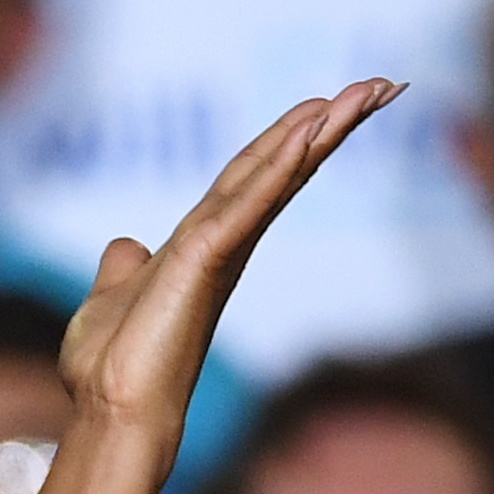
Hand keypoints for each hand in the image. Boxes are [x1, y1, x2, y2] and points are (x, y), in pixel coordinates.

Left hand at [57, 79, 395, 457]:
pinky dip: (278, 165)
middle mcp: (223, 243)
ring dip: (323, 130)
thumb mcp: (111, 295)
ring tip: (372, 89)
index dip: (289, 139)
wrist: (110, 410)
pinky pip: (248, 202)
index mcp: (204, 244)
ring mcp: (219, 250)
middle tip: (383, 84)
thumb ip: (124, 267)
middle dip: (329, 124)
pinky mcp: (206, 259)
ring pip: (278, 176)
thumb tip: (124, 246)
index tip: (329, 103)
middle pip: (281, 168)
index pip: (251, 178)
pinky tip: (310, 128)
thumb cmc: (112, 366)